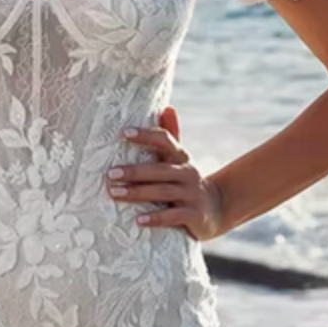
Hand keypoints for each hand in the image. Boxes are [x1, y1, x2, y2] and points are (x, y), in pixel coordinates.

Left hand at [104, 108, 228, 241]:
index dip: (146, 136)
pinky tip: (137, 220)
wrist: (217, 209)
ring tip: (115, 193)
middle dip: (134, 171)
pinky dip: (155, 218)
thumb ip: (171, 137)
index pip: (165, 141)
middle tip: (110, 173)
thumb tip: (167, 107)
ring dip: (138, 192)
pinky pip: (173, 216)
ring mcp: (192, 195)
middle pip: (160, 170)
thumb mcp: (180, 161)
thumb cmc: (186, 183)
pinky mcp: (194, 215)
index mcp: (181, 158)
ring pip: (163, 192)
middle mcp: (188, 174)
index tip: (124, 133)